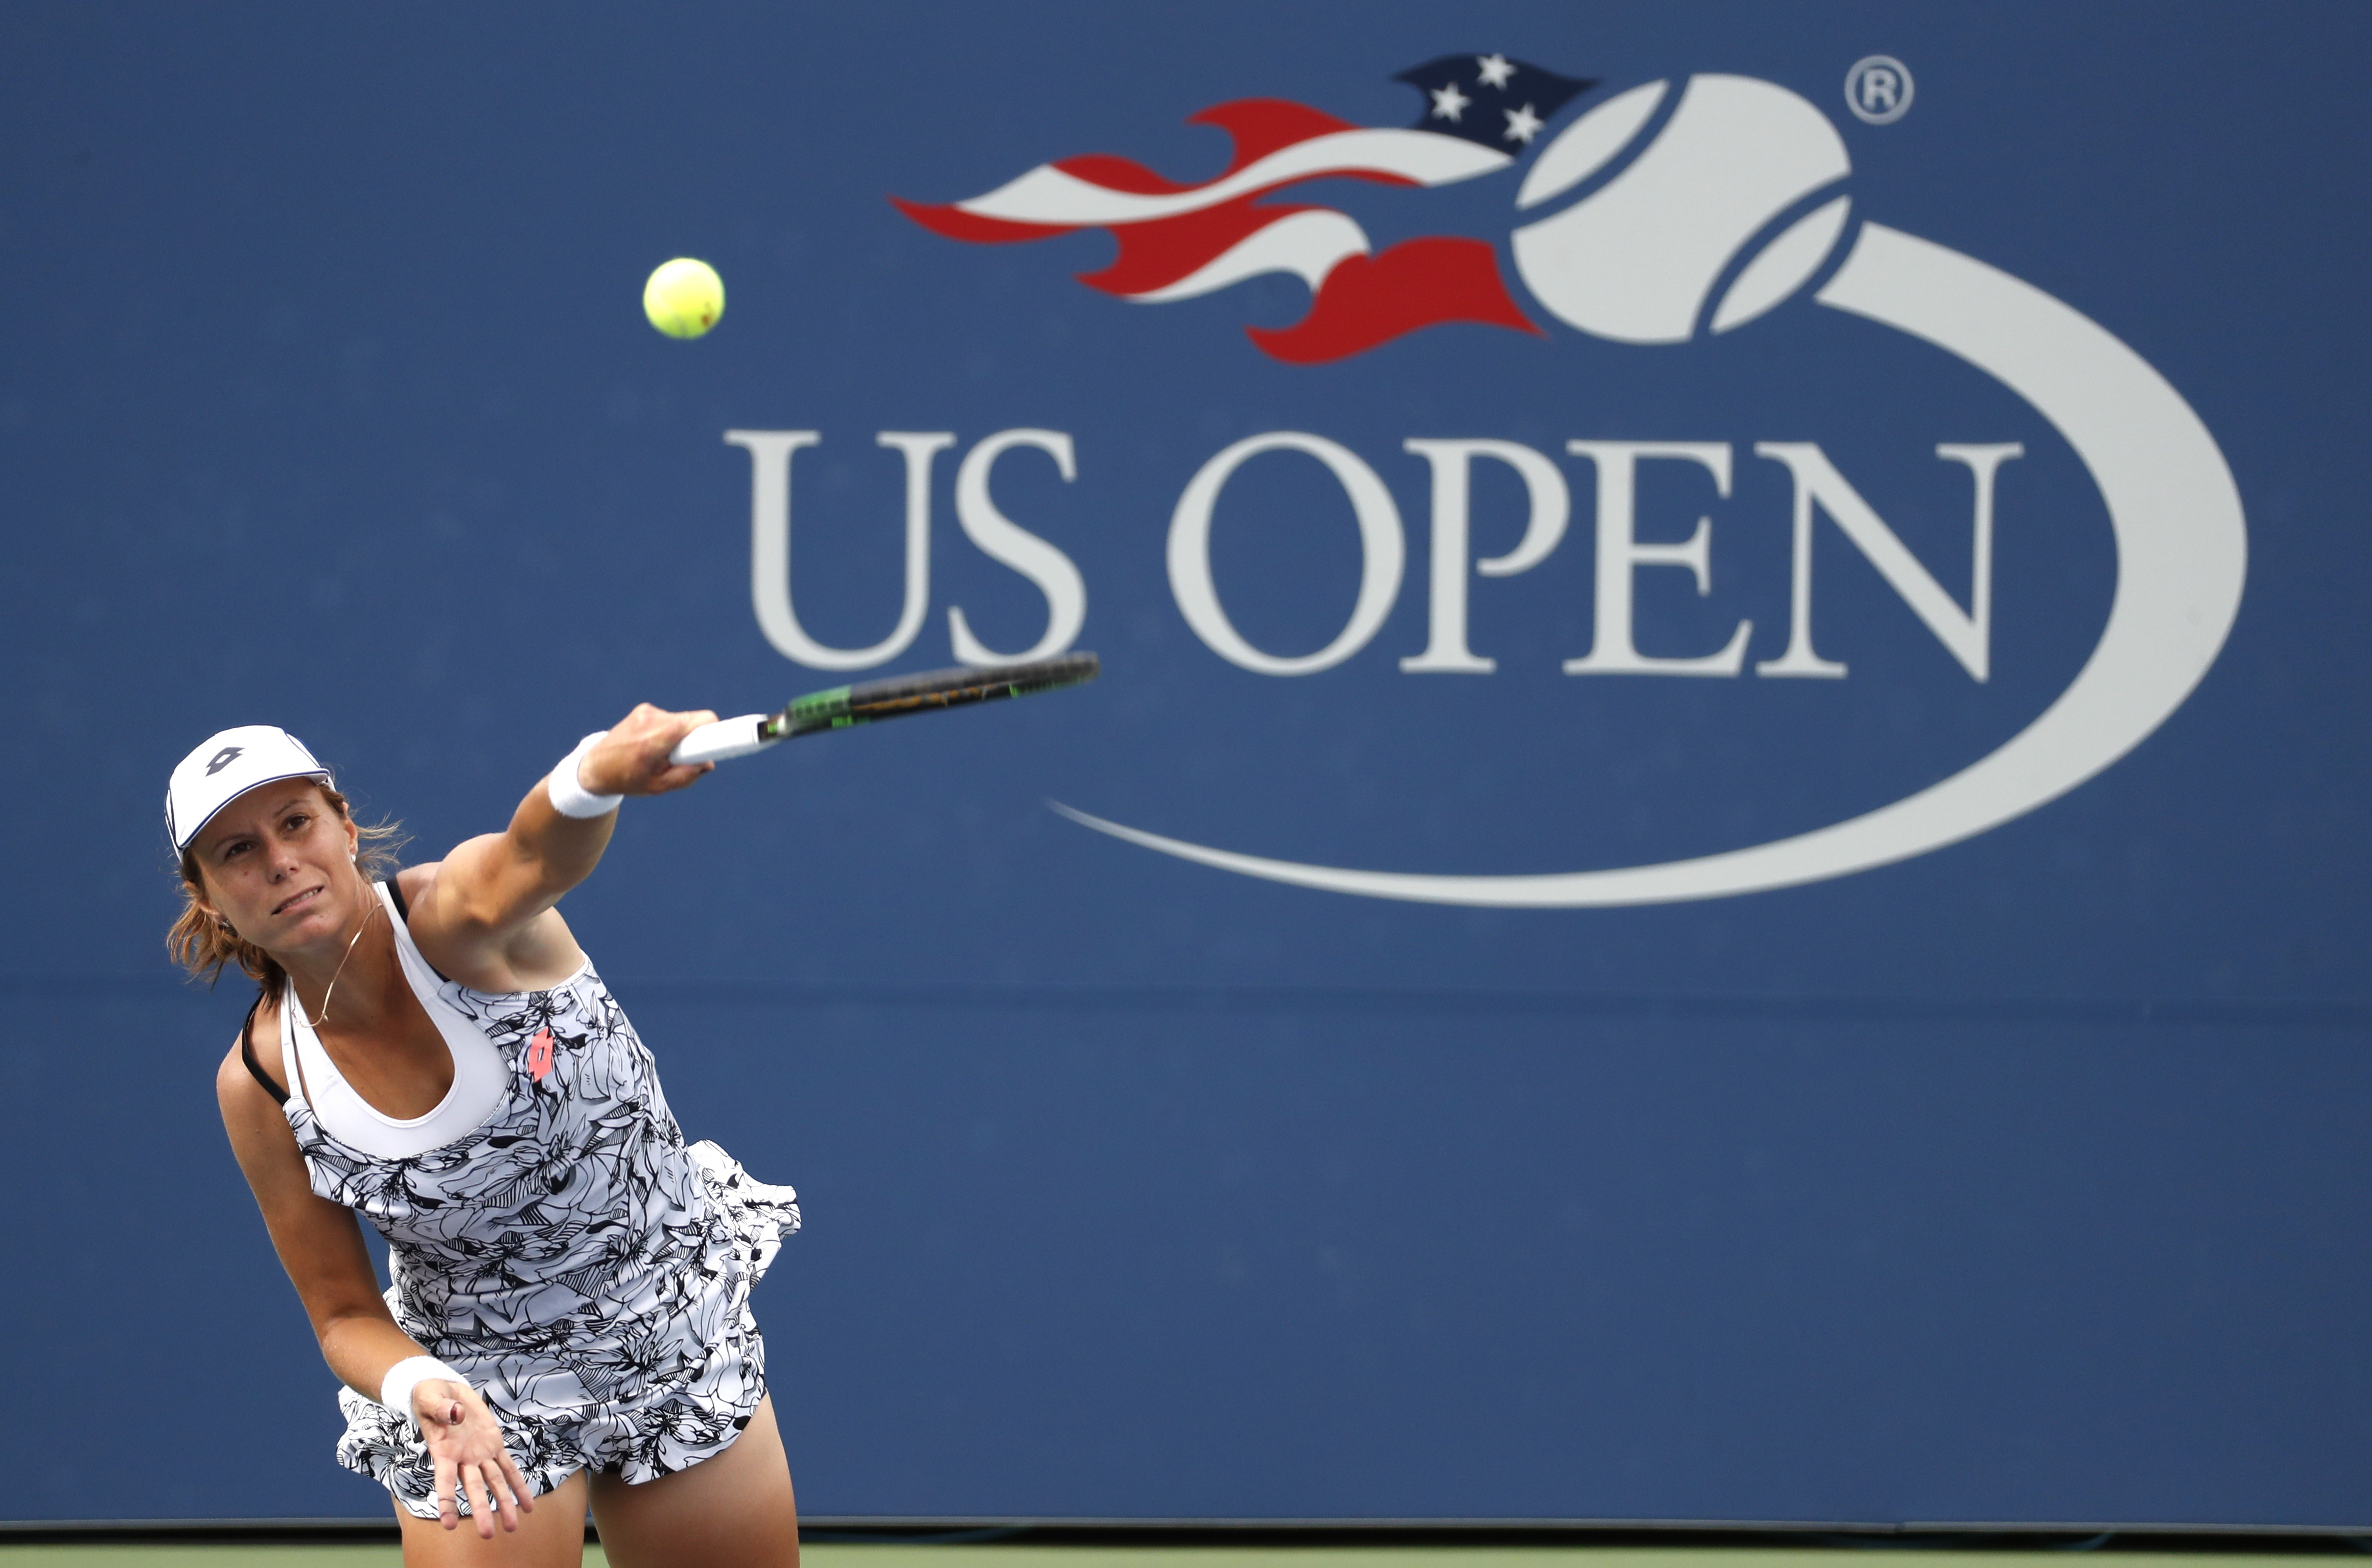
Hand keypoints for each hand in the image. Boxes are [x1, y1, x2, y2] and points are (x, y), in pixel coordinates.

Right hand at [414, 1378, 535, 1536]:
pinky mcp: (493, 1444)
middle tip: (487, 1535)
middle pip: (473, 1488)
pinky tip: (528, 1502)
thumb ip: (443, 1408)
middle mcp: (462, 1459)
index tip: (449, 1524)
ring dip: (504, 1503)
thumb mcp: (432, 1398)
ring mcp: (479, 1454)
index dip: (446, 1502)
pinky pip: (508, 1466)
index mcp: (443, 1451)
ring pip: (494, 1482)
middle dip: (481, 1510)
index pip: (444, 1481)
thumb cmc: (430, 1397)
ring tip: (514, 1526)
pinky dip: (518, 1483)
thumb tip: (457, 1414)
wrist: (445, 1390)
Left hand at [580, 704, 718, 797]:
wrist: (593, 766)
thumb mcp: (658, 787)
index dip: (718, 729)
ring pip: (681, 721)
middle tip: (688, 758)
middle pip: (693, 721)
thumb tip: (708, 763)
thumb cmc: (626, 779)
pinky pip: (669, 720)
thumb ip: (686, 775)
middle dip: (696, 739)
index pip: (700, 721)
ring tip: (662, 756)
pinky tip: (652, 747)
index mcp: (656, 739)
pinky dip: (668, 733)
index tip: (731, 737)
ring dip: (680, 737)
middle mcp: (653, 719)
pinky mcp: (644, 710)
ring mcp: (647, 711)